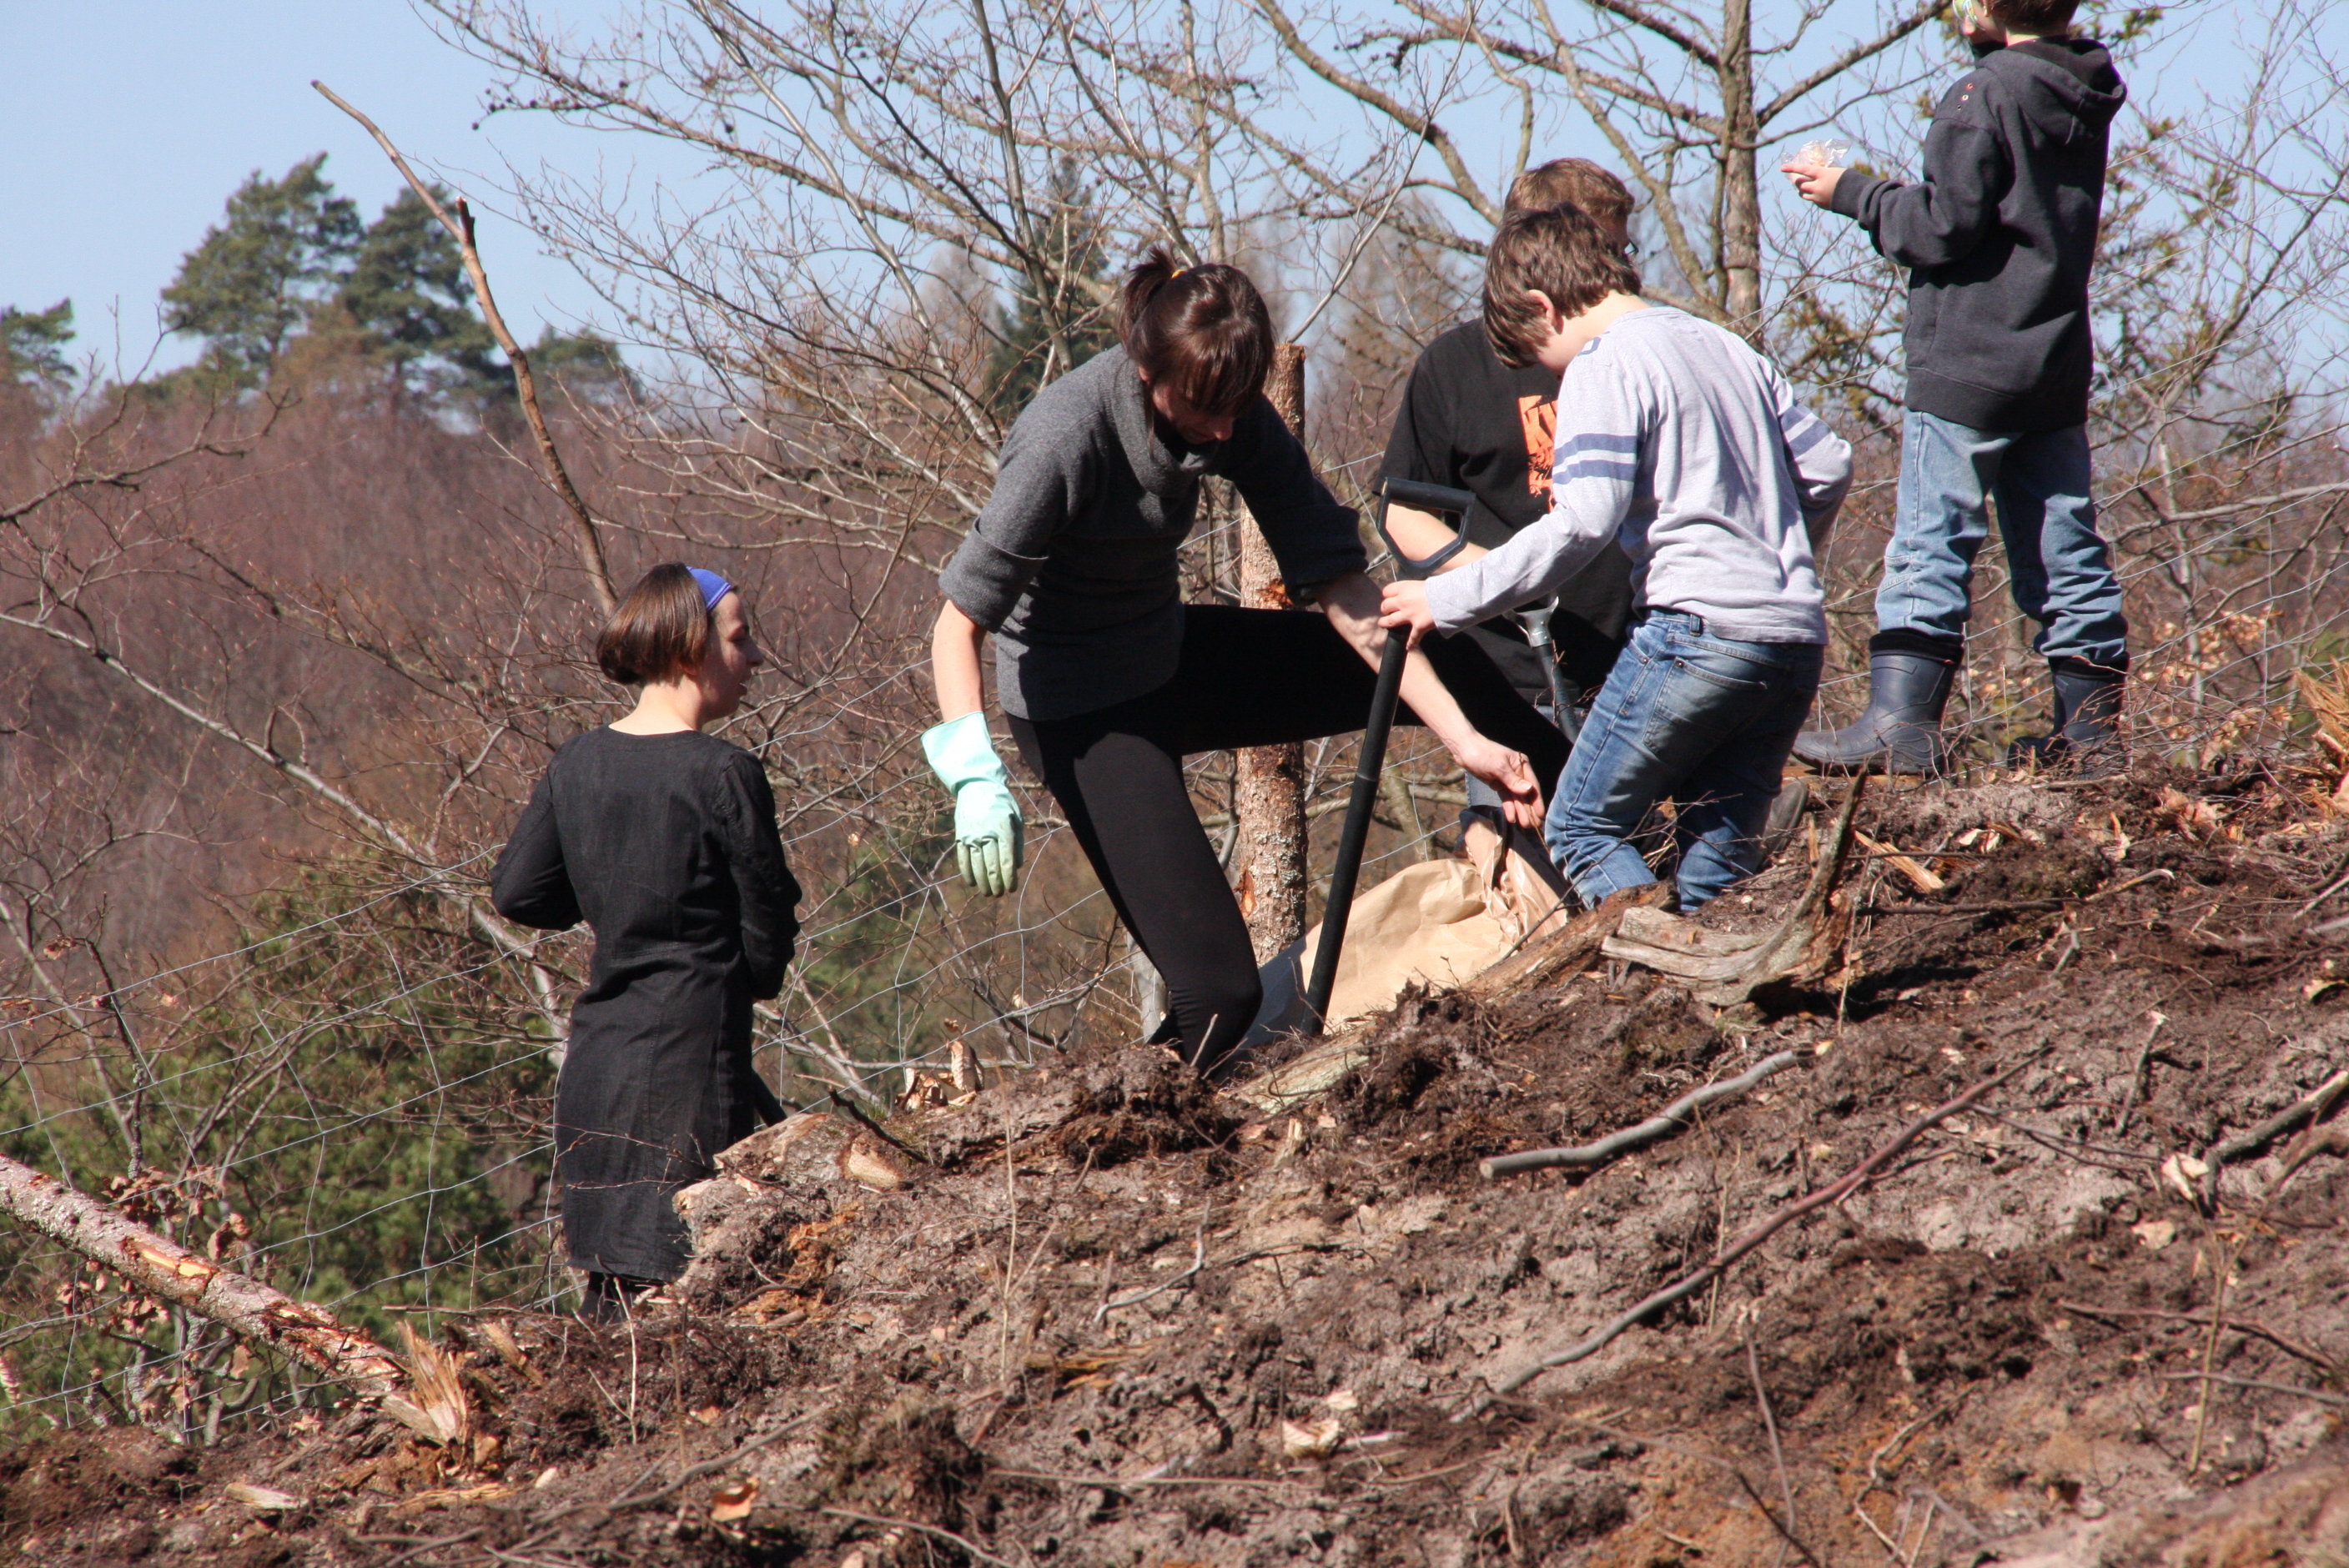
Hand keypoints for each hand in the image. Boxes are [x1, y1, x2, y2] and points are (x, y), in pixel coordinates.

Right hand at [952, 780, 1023, 896]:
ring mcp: (971, 836)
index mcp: (1003, 830)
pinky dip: (967, 873)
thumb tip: (1017, 866)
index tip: (1011, 889)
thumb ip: (1017, 842)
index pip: (1006, 860)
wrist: (977, 787)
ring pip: (976, 865)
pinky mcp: (961, 837)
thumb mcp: (1016, 818)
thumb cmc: (1001, 803)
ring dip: (983, 882)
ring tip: (987, 893)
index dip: (1009, 878)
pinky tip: (973, 883)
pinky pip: (963, 859)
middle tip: (999, 894)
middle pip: (991, 866)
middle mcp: (986, 835)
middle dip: (996, 884)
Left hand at [1378, 578, 1435, 649]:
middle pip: (1385, 606)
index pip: (1387, 591)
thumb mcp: (1424, 583)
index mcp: (1405, 588)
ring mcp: (1409, 615)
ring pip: (1390, 621)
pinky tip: (1409, 647)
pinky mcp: (1418, 626)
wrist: (1451, 597)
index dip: (1387, 595)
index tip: (1389, 597)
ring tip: (1383, 624)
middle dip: (1385, 608)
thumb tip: (1414, 594)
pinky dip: (1411, 643)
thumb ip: (1415, 589)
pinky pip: (1412, 638)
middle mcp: (1403, 601)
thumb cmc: (1441, 588)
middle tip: (1387, 610)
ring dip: (1385, 623)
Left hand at [1450, 733, 1544, 830]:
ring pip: (1516, 798)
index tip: (1540, 815)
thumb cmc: (1482, 754)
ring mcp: (1508, 780)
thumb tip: (1529, 790)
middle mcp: (1518, 773)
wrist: (1464, 750)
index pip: (1532, 786)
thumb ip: (1513, 780)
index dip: (1537, 801)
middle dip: (1529, 810)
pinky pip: (1506, 798)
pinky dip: (1508, 808)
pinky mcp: (1498, 785)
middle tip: (1534, 827)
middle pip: (1525, 795)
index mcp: (1522, 765)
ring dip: (1520, 811)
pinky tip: (1511, 818)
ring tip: (1524, 826)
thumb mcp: (1498, 767)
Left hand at [1779, 161, 1843, 207]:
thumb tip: (1817, 167)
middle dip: (1796, 180)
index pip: (1803, 170)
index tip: (1782, 168)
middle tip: (1793, 177)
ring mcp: (1818, 197)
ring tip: (1801, 185)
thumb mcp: (1836, 170)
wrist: (1857, 196)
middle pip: (1800, 184)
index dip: (1792, 168)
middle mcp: (1817, 187)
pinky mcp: (1821, 205)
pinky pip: (1811, 199)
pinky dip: (1810, 195)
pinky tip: (1812, 192)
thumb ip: (1825, 170)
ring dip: (1801, 189)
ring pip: (1803, 194)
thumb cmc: (1849, 179)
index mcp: (1822, 175)